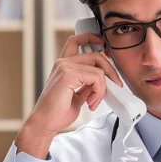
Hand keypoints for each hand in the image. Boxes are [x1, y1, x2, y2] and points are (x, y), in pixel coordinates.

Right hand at [15, 33, 123, 157]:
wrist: (45, 123)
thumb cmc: (58, 112)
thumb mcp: (78, 95)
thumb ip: (88, 84)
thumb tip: (103, 81)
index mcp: (64, 65)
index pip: (77, 41)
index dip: (91, 38)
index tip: (103, 44)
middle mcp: (63, 63)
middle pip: (95, 55)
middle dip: (110, 71)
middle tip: (115, 85)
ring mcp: (64, 67)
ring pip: (98, 69)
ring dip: (102, 89)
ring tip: (94, 102)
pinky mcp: (67, 75)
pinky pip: (96, 77)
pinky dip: (99, 92)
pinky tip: (91, 103)